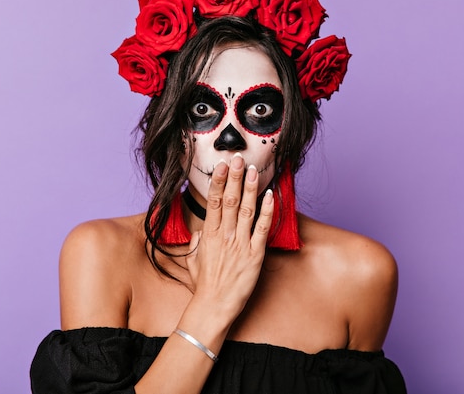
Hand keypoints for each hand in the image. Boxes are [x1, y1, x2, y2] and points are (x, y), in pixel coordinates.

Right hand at [186, 153, 273, 318]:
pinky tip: (270, 196)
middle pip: (229, 200)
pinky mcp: (255, 254)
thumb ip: (198, 242)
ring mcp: (240, 244)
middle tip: (238, 158)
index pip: (212, 201)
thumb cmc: (203, 285)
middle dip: (234, 177)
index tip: (221, 166)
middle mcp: (224, 236)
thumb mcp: (194, 260)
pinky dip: (267, 211)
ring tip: (252, 170)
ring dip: (249, 188)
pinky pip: (262, 228)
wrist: (214, 306)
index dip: (218, 181)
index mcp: (208, 235)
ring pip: (245, 210)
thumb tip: (201, 231)